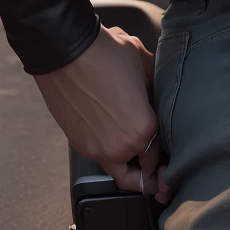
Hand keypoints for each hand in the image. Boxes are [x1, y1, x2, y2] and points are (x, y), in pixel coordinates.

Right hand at [33, 23, 171, 202]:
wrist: (65, 51)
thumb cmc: (105, 54)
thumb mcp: (142, 64)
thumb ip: (154, 87)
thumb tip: (156, 94)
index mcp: (142, 130)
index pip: (158, 156)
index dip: (163, 156)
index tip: (164, 156)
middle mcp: (119, 147)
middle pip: (136, 178)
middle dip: (145, 175)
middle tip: (150, 168)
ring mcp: (94, 149)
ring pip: (115, 169)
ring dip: (124, 163)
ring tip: (131, 149)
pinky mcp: (76, 143)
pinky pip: (97, 154)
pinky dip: (105, 149)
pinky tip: (109, 130)